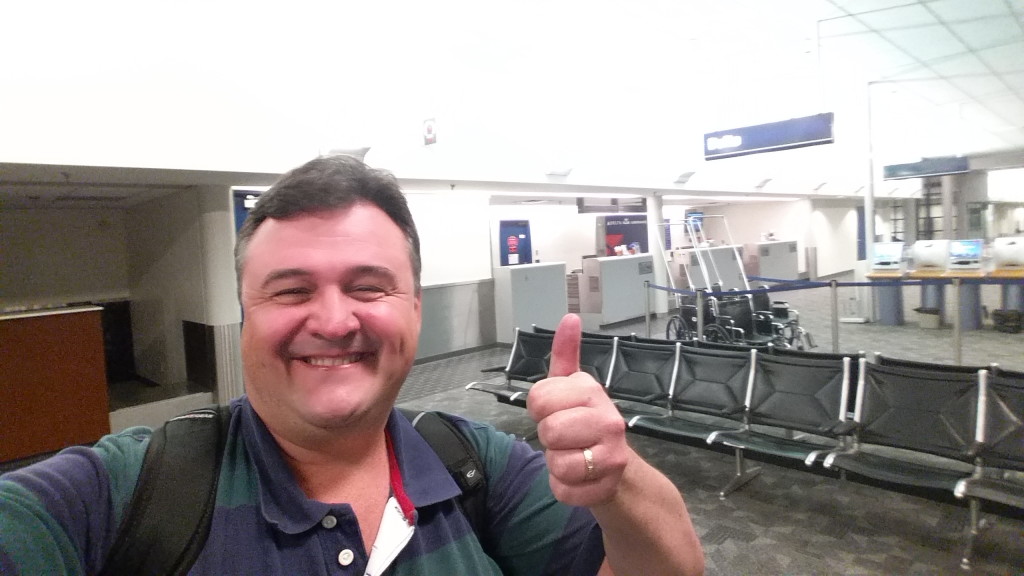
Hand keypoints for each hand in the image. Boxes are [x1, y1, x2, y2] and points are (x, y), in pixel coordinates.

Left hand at [526, 314, 629, 507]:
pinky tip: (579, 478)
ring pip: (557, 463)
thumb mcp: (572, 387)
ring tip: (573, 456)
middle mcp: (608, 418)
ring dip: (556, 464)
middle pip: (548, 432)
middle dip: (549, 439)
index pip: (537, 398)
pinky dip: (563, 488)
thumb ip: (565, 354)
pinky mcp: (608, 485)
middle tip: (566, 437)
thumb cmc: (585, 422)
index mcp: (591, 389)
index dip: (538, 410)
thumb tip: (570, 317)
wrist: (617, 469)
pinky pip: (563, 490)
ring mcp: (612, 453)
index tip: (555, 411)